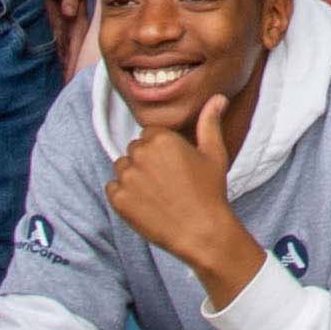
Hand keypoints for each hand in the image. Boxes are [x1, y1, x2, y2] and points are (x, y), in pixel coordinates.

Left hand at [107, 94, 263, 297]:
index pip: (149, 135)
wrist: (202, 232)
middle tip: (167, 183)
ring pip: (122, 168)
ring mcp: (127, 177)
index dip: (161, 151)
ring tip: (156, 194)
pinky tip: (145, 204)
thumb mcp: (214, 153)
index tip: (174, 167)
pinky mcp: (118, 199)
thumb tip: (217, 97)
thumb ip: (210, 122)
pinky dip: (124, 196)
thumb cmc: (210, 192)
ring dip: (134, 178)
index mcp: (161, 138)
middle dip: (146, 163)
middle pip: (134, 151)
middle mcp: (140, 153)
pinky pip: (113, 189)